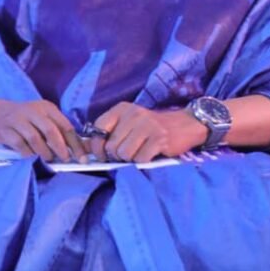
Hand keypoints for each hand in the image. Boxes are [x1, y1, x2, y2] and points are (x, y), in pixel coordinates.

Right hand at [0, 98, 87, 162]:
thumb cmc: (23, 118)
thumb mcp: (41, 117)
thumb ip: (55, 129)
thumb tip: (74, 149)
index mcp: (47, 108)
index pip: (65, 125)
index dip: (75, 143)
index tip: (81, 156)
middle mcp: (33, 111)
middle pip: (51, 131)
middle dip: (61, 148)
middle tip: (66, 159)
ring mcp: (18, 120)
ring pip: (35, 138)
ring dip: (44, 152)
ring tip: (49, 158)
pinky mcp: (5, 130)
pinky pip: (19, 144)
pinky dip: (28, 153)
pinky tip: (31, 156)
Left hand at [88, 103, 206, 163]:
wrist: (186, 124)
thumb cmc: (152, 128)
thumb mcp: (129, 124)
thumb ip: (108, 134)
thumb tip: (83, 150)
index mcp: (123, 109)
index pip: (98, 128)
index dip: (97, 146)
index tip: (102, 155)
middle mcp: (134, 114)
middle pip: (112, 146)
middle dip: (117, 156)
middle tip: (129, 153)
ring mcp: (147, 126)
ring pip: (124, 154)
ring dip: (131, 159)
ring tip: (141, 152)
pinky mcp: (159, 139)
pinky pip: (140, 159)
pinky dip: (144, 161)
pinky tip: (151, 154)